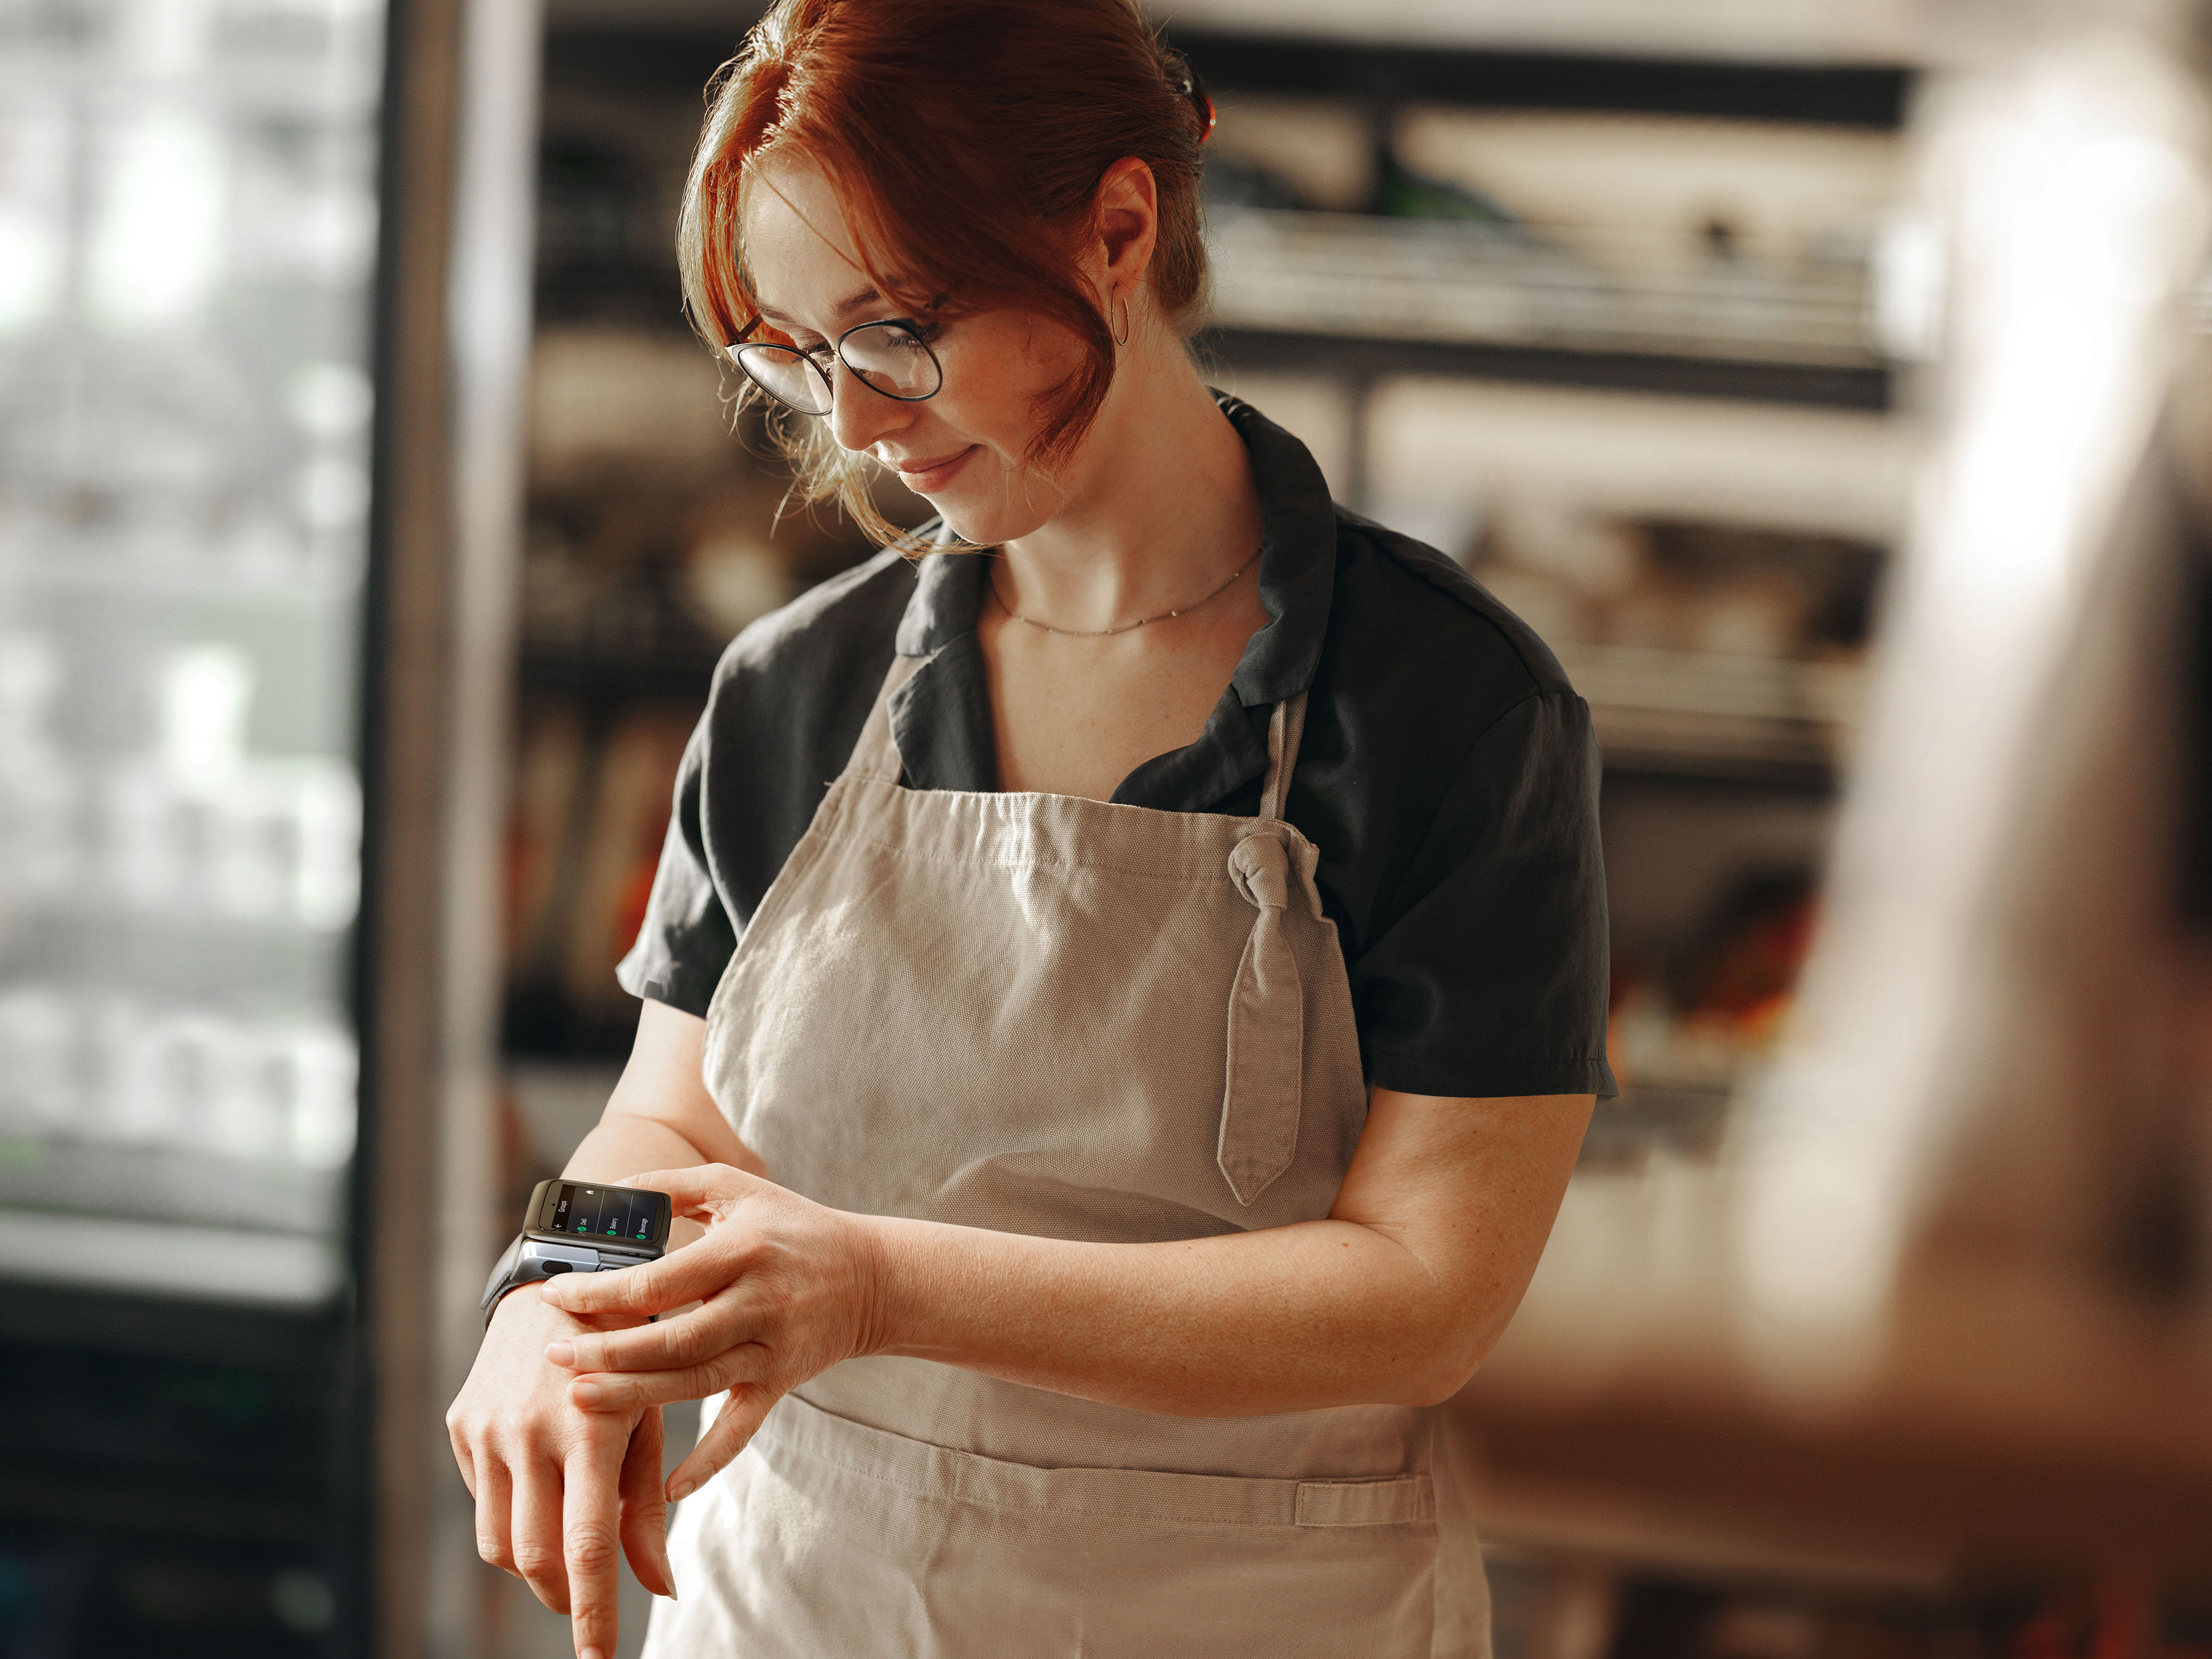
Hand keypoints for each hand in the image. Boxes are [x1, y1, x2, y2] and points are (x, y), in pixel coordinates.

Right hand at [445, 1284, 674, 1658]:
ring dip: (533, 1565)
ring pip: (499, 1543)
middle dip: (561, 1596)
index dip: (590, 1614)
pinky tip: (539, 1489)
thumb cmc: (628, 1351)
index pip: (584, 1548)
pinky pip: (483, 1501)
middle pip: (535, 1558)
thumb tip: (658, 1588)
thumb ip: (646, 1508)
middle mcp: (530, 1433)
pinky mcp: (460, 1424)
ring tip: (566, 1544)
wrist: (561, 1277)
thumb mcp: (652, 1417)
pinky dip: (511, 1517)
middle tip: (585, 1603)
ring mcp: (487, 1429)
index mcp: (590, 1431)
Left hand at [538, 1163, 886, 1498]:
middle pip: (674, 1339)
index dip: (604, 1290)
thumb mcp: (739, 1187)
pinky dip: (708, 1461)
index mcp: (742, 1250)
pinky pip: (742, 1428)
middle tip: (554, 1355)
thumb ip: (674, 1184)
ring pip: (695, 1382)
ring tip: (578, 1399)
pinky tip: (667, 1489)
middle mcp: (758, 1301)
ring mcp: (771, 1347)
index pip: (661, 1279)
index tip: (557, 1294)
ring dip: (635, 1395)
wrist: (871, 1276)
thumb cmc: (793, 1226)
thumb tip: (609, 1194)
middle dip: (608, 1351)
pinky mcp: (781, 1381)